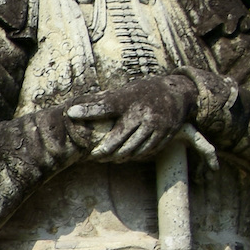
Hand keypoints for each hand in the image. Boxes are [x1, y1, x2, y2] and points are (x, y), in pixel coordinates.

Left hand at [64, 73, 199, 162]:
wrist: (179, 92)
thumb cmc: (145, 92)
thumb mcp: (126, 91)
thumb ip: (104, 101)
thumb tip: (76, 106)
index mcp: (129, 100)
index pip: (104, 105)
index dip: (87, 111)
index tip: (70, 113)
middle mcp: (142, 113)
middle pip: (117, 140)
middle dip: (103, 151)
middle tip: (94, 156)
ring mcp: (155, 126)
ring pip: (131, 150)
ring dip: (118, 157)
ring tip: (108, 158)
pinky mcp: (165, 135)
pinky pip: (146, 151)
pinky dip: (135, 156)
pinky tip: (127, 156)